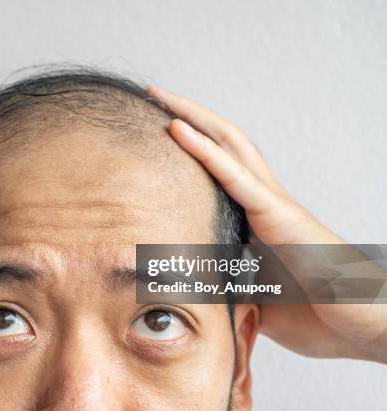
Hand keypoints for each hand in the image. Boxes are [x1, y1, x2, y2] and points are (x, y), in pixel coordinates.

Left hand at [147, 86, 386, 363]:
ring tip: (160, 96)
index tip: (156, 130)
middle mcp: (263, 200)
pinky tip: (178, 128)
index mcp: (255, 217)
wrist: (360, 322)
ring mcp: (272, 202)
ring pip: (228, 144)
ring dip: (193, 117)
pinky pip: (235, 176)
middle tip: (152, 94)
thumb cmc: (312, 311)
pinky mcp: (278, 213)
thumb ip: (221, 285)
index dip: (191, 145)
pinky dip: (204, 151)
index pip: (218, 168)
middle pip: (222, 142)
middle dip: (187, 114)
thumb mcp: (249, 297)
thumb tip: (186, 290)